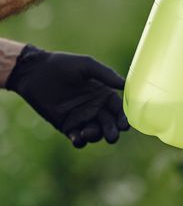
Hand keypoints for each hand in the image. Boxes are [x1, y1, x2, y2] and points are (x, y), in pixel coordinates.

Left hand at [6, 45, 128, 147]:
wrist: (35, 72)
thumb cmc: (62, 64)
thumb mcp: (86, 65)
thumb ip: (106, 74)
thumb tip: (125, 83)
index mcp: (103, 94)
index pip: (119, 108)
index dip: (124, 117)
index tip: (125, 124)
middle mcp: (95, 107)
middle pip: (110, 124)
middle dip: (113, 131)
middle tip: (112, 136)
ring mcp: (81, 118)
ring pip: (95, 132)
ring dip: (96, 136)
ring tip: (88, 132)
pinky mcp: (66, 125)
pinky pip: (77, 138)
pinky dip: (80, 141)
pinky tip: (78, 137)